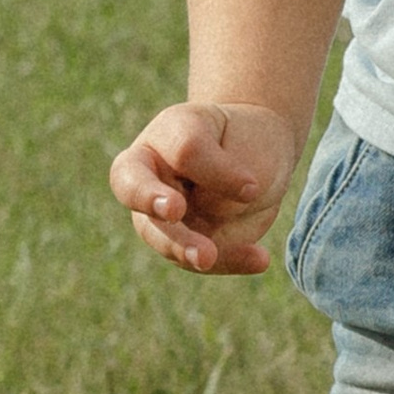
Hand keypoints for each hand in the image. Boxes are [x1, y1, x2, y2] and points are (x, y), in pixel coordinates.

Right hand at [109, 102, 297, 275]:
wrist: (256, 157)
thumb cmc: (246, 142)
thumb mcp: (248, 149)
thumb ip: (224, 184)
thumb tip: (206, 233)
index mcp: (167, 133)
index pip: (184, 150)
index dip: (217, 171)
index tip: (251, 188)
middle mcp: (149, 170)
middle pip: (133, 185)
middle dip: (150, 199)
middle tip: (175, 211)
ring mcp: (156, 210)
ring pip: (156, 233)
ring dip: (183, 247)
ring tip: (208, 257)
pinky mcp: (177, 241)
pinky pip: (193, 258)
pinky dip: (228, 260)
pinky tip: (260, 259)